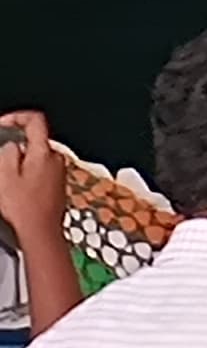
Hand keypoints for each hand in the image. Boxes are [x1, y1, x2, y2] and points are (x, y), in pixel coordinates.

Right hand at [0, 117, 63, 248]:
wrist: (41, 231)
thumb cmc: (25, 207)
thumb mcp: (5, 175)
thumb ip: (8, 152)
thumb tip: (12, 144)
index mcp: (44, 152)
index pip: (35, 120)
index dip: (16, 117)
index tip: (3, 123)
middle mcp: (57, 159)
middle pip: (34, 141)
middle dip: (15, 147)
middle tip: (1, 163)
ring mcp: (60, 171)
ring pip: (36, 157)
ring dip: (20, 163)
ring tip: (8, 182)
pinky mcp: (58, 183)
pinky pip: (41, 170)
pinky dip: (28, 174)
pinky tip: (18, 190)